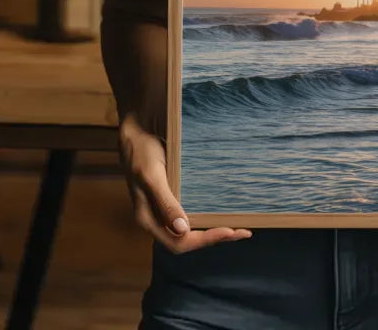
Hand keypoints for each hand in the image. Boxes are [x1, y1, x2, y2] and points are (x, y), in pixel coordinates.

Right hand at [118, 113, 251, 253]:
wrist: (134, 133)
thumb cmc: (141, 152)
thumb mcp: (152, 176)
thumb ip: (166, 203)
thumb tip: (183, 230)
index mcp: (148, 219)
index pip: (179, 243)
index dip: (205, 240)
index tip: (229, 231)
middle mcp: (156, 220)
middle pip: (186, 241)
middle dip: (214, 238)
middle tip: (243, 232)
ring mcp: (162, 210)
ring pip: (189, 231)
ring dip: (212, 231)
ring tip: (237, 228)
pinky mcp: (169, 199)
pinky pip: (189, 215)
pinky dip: (205, 218)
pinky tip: (219, 213)